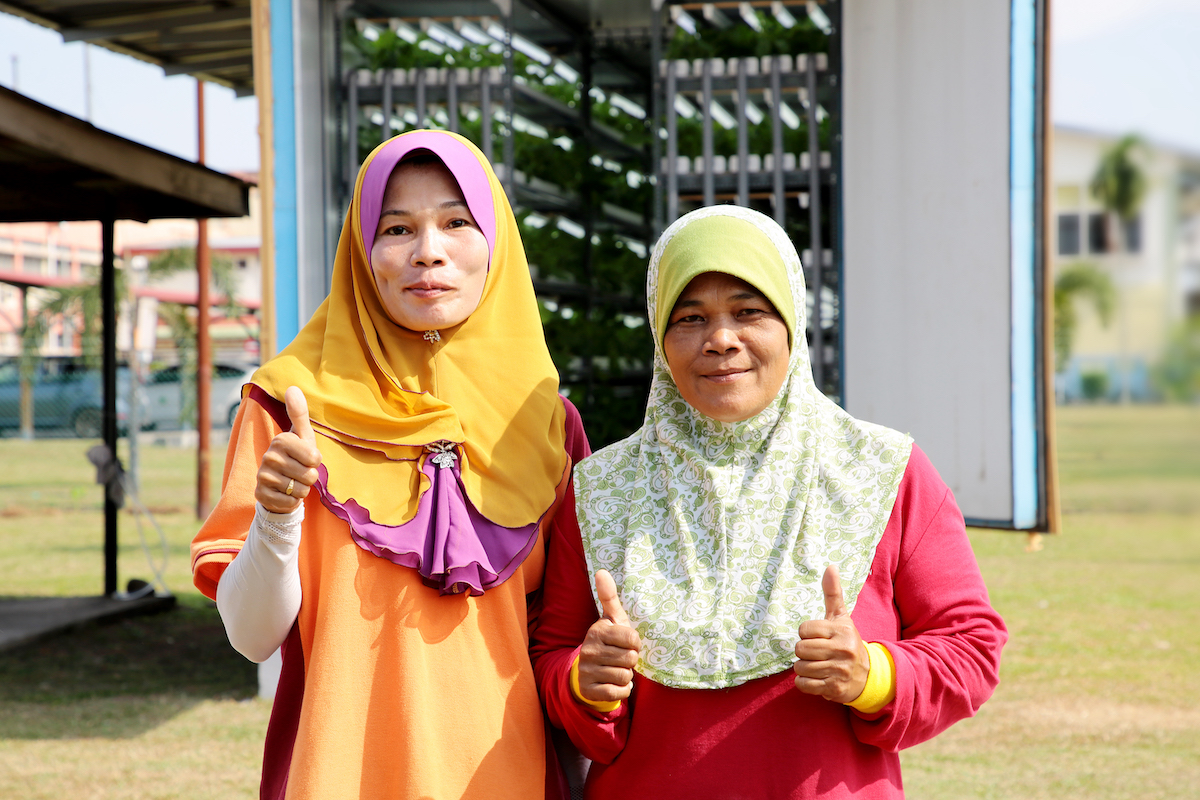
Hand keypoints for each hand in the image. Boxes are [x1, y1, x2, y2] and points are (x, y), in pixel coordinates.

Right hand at [255, 386, 321, 513]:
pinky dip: (292, 501)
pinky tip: (285, 493)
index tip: (306, 458)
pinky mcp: (260, 494)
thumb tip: (292, 387)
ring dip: (302, 490)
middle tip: (299, 472)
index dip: (316, 462)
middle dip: (310, 478)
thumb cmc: (297, 456)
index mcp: (281, 440)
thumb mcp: (302, 435)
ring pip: (300, 490)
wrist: (279, 485)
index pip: (315, 458)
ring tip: (293, 482)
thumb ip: (299, 413)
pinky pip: (289, 502)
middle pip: (310, 476)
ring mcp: (263, 476)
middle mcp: (269, 456)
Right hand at [576, 569, 640, 704]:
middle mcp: (589, 649)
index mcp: (597, 631)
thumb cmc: (609, 642)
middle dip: (630, 661)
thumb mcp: (612, 620)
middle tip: (620, 658)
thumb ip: (609, 597)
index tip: (627, 644)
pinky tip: (612, 683)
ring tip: (615, 669)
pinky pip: (617, 693)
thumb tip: (601, 571)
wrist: (588, 672)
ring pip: (625, 676)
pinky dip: (621, 690)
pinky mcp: (588, 690)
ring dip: (625, 676)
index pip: (632, 639)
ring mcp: (586, 671)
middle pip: (630, 659)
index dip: (635, 644)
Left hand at [793, 565, 869, 702]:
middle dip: (804, 652)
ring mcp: (838, 670)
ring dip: (804, 668)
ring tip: (818, 665)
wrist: (867, 675)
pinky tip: (817, 678)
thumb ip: (833, 593)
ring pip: (800, 667)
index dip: (806, 634)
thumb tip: (830, 566)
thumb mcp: (841, 618)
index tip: (818, 637)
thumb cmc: (847, 642)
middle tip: (817, 653)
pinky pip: (803, 684)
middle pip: (800, 649)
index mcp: (841, 630)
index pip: (804, 629)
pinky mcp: (834, 688)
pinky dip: (805, 683)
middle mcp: (842, 650)